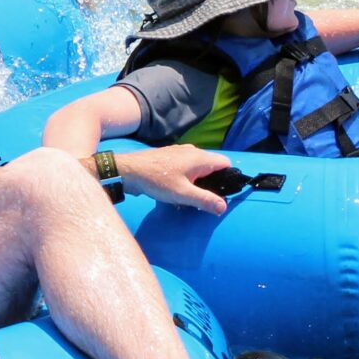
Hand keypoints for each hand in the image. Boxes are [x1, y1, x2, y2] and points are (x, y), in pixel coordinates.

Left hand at [113, 145, 234, 216]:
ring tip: (191, 198)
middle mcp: (192, 151)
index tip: (224, 193)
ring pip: (199, 168)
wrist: (129, 171)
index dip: (229, 178)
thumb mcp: (183, 194)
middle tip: (206, 200)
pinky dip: (187, 178)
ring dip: (198, 182)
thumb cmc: (156, 180)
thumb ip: (205, 200)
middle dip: (212, 183)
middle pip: (213, 166)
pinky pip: (186, 167)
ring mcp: (180, 153)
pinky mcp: (170, 157)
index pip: (226, 163)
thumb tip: (224, 206)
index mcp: (200, 158)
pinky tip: (178, 190)